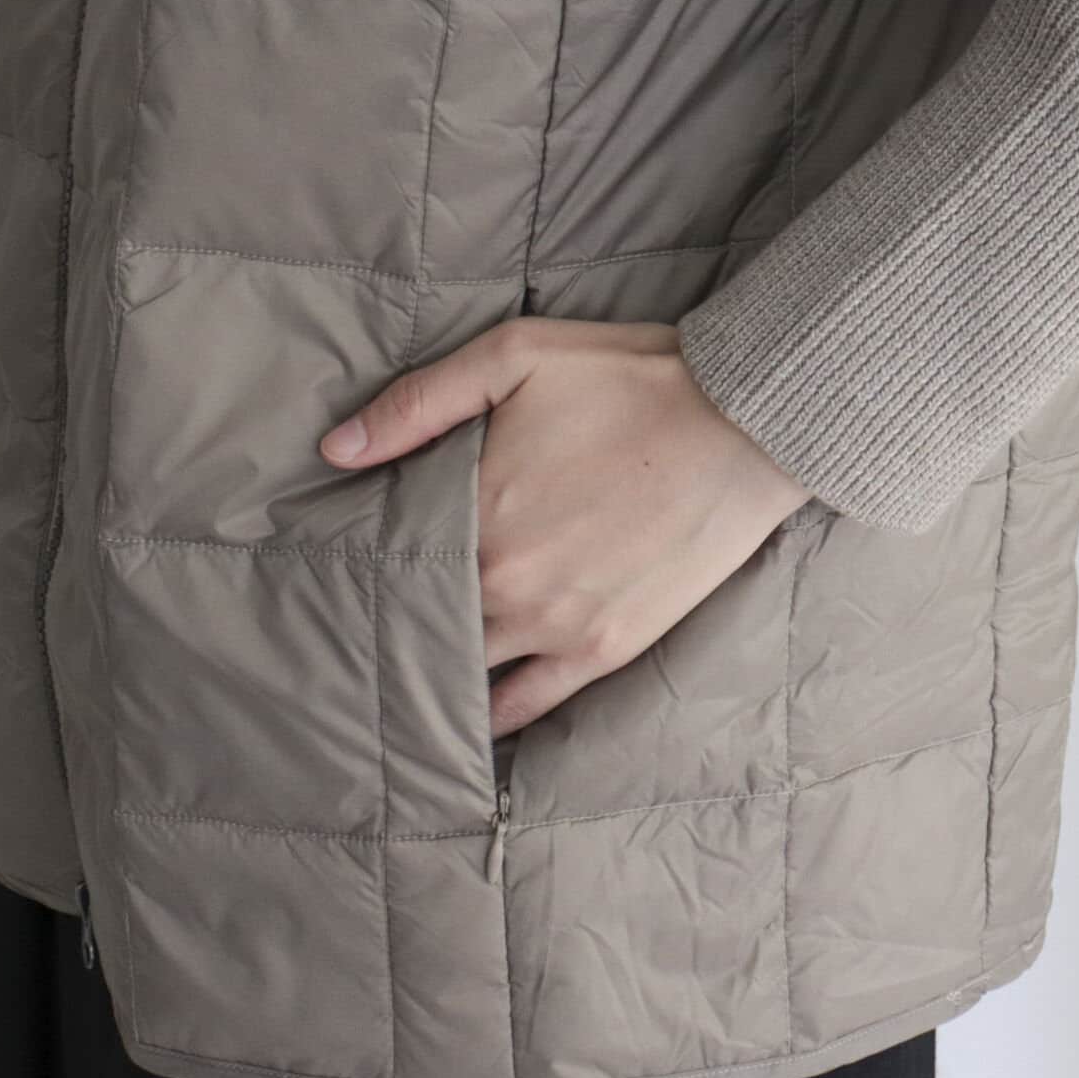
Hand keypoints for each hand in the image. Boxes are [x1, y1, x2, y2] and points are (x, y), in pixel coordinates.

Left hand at [319, 317, 813, 736]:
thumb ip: (419, 404)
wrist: (742, 423)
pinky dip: (490, 717)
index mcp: (475, 509)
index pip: (392, 552)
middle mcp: (504, 581)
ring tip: (397, 671)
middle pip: (420, 616)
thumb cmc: (629, 379)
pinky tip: (461, 720)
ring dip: (431, 666)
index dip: (367, 556)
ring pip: (464, 665)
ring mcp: (554, 625)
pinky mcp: (603, 650)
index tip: (338, 562)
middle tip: (353, 625)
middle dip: (391, 615)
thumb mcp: (514, 357)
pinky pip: (527, 705)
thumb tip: (336, 451)